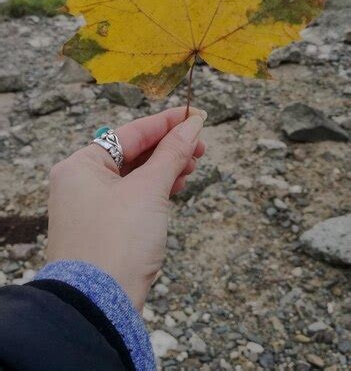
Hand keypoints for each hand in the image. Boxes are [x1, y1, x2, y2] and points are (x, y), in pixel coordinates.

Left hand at [47, 106, 205, 309]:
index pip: (129, 133)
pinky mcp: (105, 227)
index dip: (165, 123)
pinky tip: (177, 186)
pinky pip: (134, 197)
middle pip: (133, 153)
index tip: (194, 115)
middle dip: (169, 149)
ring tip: (192, 167)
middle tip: (200, 146)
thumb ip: (172, 153)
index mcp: (81, 165)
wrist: (99, 305)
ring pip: (136, 176)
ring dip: (166, 169)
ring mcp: (92, 206)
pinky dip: (156, 190)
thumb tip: (192, 124)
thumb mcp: (150, 190)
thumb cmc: (118, 240)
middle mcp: (81, 182)